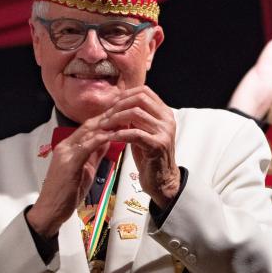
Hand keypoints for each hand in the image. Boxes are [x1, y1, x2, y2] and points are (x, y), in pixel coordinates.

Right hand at [28, 115, 115, 238]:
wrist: (50, 211)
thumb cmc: (66, 194)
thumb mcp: (85, 170)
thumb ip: (94, 154)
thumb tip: (107, 141)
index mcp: (69, 147)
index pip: (89, 127)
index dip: (106, 119)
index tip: (122, 114)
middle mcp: (66, 146)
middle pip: (90, 125)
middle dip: (109, 116)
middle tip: (126, 110)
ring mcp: (66, 153)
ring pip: (88, 132)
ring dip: (107, 124)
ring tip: (123, 118)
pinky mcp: (68, 163)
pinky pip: (86, 147)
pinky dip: (100, 140)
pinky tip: (112, 136)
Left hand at [102, 87, 180, 208]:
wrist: (161, 180)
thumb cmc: (149, 156)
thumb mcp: (143, 131)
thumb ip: (136, 118)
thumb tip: (118, 103)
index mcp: (165, 113)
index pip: (145, 91)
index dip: (125, 95)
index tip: (111, 104)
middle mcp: (167, 119)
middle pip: (139, 99)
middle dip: (118, 106)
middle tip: (105, 116)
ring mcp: (164, 132)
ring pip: (135, 113)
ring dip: (115, 119)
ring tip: (104, 127)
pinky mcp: (158, 145)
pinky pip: (134, 133)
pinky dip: (119, 134)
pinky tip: (110, 138)